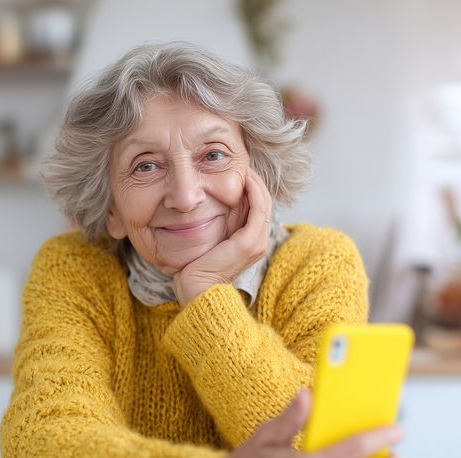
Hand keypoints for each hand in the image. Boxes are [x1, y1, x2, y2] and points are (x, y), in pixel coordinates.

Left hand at [172, 166, 272, 306]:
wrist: (197, 291)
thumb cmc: (196, 269)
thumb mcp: (207, 241)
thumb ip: (214, 226)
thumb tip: (206, 205)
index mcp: (250, 241)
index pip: (257, 207)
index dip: (251, 187)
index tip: (238, 171)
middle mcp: (258, 242)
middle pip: (263, 202)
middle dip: (254, 180)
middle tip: (242, 162)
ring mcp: (256, 242)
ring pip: (264, 202)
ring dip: (255, 181)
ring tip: (244, 166)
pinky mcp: (249, 243)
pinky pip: (259, 208)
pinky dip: (254, 191)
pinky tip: (244, 178)